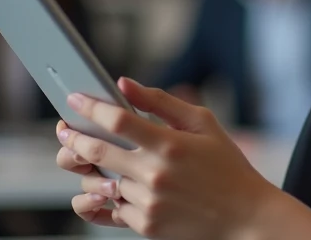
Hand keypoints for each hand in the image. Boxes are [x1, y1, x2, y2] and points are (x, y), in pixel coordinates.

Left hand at [55, 78, 281, 239]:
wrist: (244, 215)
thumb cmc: (226, 165)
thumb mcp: (202, 123)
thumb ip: (161, 101)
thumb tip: (125, 84)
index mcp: (170, 144)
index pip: (117, 121)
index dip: (91, 107)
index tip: (75, 98)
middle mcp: (155, 174)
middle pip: (97, 151)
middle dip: (74, 138)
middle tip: (65, 130)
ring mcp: (148, 202)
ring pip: (100, 181)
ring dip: (90, 169)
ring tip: (93, 159)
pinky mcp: (146, 225)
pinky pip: (110, 208)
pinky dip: (105, 196)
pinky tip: (107, 186)